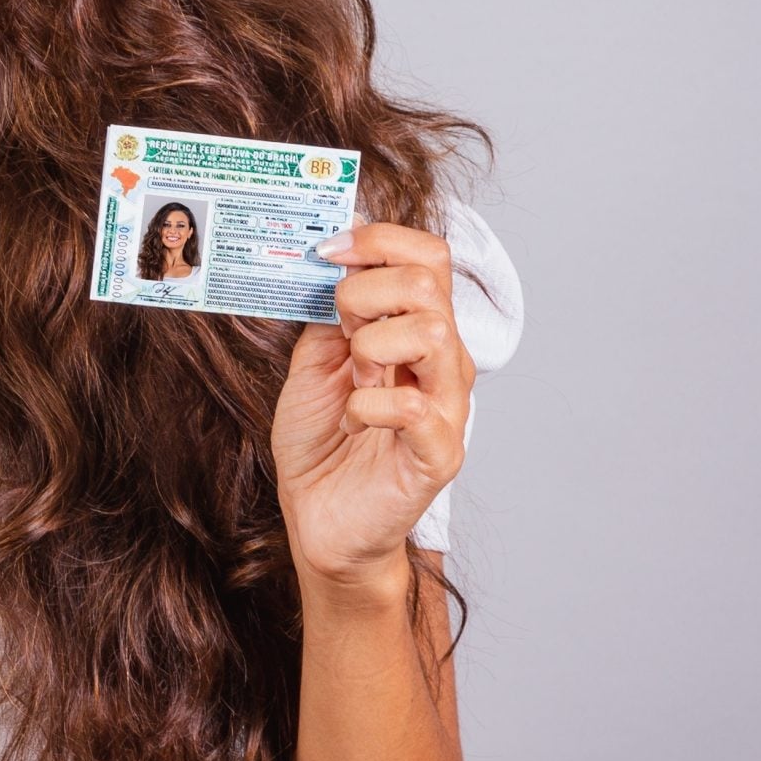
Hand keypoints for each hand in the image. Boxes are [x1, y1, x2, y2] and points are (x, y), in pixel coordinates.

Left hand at [271, 222, 472, 592]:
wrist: (319, 520)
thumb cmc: (323, 443)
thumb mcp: (314, 363)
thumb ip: (331, 316)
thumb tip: (335, 260)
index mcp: (415, 331)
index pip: (428, 257)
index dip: (379, 240)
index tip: (328, 252)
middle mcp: (441, 361)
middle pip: (429, 283)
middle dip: (365, 292)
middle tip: (340, 330)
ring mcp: (446, 405)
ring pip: (433, 333)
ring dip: (372, 345)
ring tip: (353, 378)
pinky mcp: (438, 453)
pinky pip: (416, 406)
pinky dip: (369, 405)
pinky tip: (353, 420)